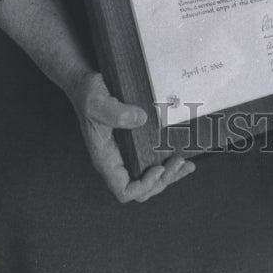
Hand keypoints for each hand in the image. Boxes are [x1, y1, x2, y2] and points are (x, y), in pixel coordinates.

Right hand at [69, 70, 194, 202]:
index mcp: (105, 158)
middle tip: (180, 162)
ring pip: (148, 177)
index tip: (158, 168)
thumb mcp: (97, 100)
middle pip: (141, 189)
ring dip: (169, 175)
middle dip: (163, 180)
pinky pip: (151, 160)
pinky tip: (180, 154)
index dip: (144, 187)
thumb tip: (140, 118)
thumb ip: (115, 112)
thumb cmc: (87, 93)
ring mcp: (126, 152)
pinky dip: (167, 162)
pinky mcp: (134, 141)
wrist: (86, 82)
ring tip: (186, 165)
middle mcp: (116, 159)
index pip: (124, 190)